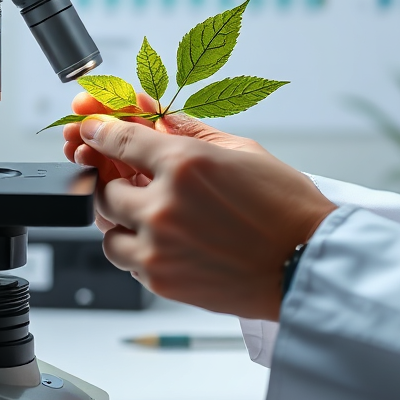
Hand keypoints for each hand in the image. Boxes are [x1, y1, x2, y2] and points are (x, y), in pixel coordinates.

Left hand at [75, 115, 336, 319]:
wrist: (306, 263)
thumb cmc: (286, 208)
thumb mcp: (242, 151)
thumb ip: (191, 133)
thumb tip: (159, 118)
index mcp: (184, 163)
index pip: (118, 141)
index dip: (100, 132)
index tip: (92, 131)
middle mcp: (163, 205)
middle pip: (104, 190)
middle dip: (113, 182)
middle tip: (130, 181)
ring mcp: (159, 247)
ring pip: (108, 233)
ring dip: (121, 221)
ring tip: (149, 215)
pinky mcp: (162, 281)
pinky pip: (127, 262)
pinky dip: (137, 249)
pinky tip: (164, 240)